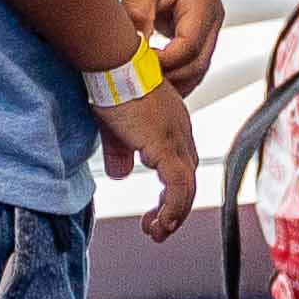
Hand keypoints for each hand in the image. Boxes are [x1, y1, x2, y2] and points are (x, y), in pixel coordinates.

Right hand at [93, 75, 199, 241]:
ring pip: (186, 188)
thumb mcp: (114, 129)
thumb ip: (120, 153)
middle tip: (156, 229)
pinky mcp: (166, 145)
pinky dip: (173, 208)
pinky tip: (161, 222)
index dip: (171, 194)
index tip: (156, 212)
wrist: (114, 66)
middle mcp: (181, 134)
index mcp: (172, 128)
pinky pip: (178, 186)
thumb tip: (121, 175)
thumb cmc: (111, 86)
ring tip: (156, 232)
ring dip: (173, 215)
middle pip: (187, 182)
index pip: (180, 169)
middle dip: (174, 211)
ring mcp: (177, 139)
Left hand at [121, 0, 224, 91]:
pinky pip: (189, 63)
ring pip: (196, 69)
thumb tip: (136, 52)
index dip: (163, 62)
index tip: (136, 67)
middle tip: (136, 84)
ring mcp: (208, 27)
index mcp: (204, 2)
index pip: (189, 47)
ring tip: (141, 87)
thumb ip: (138, 17)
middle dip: (169, 78)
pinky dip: (172, 74)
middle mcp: (213, 17)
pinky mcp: (197, 34)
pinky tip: (149, 80)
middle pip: (197, 63)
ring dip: (172, 82)